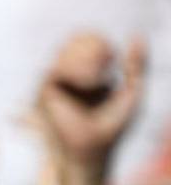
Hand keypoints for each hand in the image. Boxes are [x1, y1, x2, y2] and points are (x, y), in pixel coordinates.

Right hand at [31, 32, 145, 170]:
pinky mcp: (45, 90)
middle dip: (92, 43)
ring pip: (65, 51)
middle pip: (74, 40)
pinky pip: (60, 68)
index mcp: (88, 74)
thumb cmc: (113, 127)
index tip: (112, 54)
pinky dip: (79, 72)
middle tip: (107, 58)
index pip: (87, 42)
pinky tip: (90, 84)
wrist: (94, 149)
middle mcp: (69, 75)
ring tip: (100, 75)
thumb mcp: (133, 92)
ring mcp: (55, 81)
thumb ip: (137, 66)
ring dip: (87, 58)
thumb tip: (135, 35)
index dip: (98, 40)